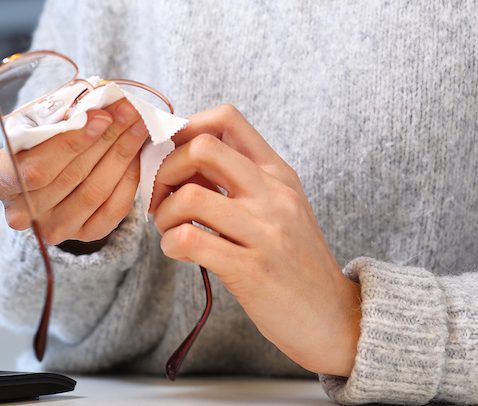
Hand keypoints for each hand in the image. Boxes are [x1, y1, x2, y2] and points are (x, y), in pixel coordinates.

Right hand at [0, 98, 147, 247]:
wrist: (40, 183)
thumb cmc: (35, 145)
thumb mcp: (33, 126)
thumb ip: (58, 119)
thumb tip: (98, 104)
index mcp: (1, 180)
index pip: (37, 168)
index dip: (72, 142)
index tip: (102, 116)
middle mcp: (22, 212)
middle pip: (71, 177)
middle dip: (105, 139)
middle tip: (129, 112)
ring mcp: (53, 228)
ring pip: (94, 192)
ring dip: (122, 155)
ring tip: (138, 126)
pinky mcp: (82, 235)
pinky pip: (112, 210)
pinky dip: (128, 179)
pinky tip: (136, 154)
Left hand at [150, 105, 361, 376]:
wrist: (334, 317)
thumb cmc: (294, 262)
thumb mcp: (279, 208)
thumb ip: (241, 180)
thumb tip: (183, 156)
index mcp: (278, 174)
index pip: (227, 119)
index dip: (185, 128)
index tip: (171, 156)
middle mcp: (273, 195)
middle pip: (202, 148)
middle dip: (165, 169)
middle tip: (160, 196)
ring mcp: (265, 231)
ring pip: (189, 196)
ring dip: (163, 213)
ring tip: (168, 229)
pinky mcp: (251, 269)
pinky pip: (190, 240)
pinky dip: (170, 243)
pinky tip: (177, 251)